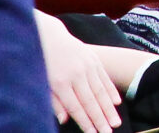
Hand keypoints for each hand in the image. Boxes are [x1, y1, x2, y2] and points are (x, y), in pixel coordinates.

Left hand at [34, 14, 124, 132]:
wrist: (49, 35)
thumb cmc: (42, 63)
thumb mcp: (41, 83)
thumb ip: (53, 102)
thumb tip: (64, 119)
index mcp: (61, 83)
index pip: (76, 107)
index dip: (86, 122)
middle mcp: (76, 75)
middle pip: (91, 101)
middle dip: (101, 119)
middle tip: (109, 132)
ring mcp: (87, 66)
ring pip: (100, 91)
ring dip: (109, 109)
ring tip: (116, 122)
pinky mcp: (94, 60)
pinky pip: (104, 78)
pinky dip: (111, 91)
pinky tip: (116, 102)